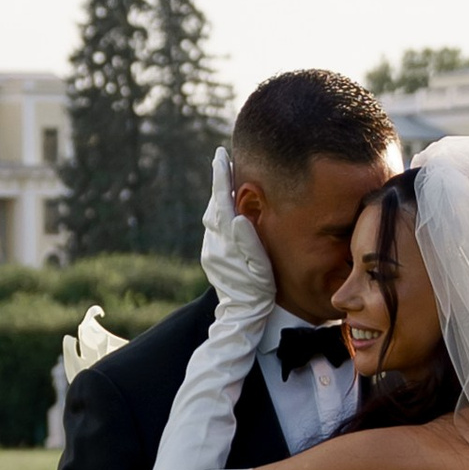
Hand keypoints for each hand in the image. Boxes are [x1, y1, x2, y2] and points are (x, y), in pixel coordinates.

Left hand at [201, 145, 274, 320]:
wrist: (242, 313)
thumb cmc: (258, 289)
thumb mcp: (258, 266)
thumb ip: (248, 240)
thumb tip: (237, 215)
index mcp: (227, 240)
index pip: (222, 201)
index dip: (221, 177)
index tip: (221, 156)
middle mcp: (214, 242)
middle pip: (214, 204)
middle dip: (219, 181)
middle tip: (223, 158)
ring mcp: (210, 249)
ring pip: (211, 215)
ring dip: (218, 196)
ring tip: (225, 177)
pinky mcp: (210, 256)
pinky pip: (213, 227)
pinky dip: (218, 211)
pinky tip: (226, 207)